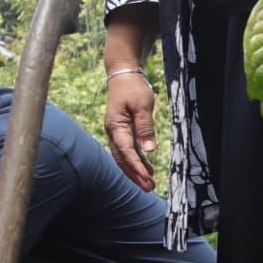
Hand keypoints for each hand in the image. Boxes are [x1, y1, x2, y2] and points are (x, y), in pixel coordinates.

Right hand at [104, 70, 158, 192]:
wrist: (123, 74)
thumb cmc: (132, 88)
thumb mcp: (142, 105)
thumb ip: (145, 127)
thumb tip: (148, 150)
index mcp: (116, 127)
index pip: (126, 151)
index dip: (136, 166)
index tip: (146, 177)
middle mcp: (114, 132)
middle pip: (122, 159)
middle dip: (134, 174)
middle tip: (148, 188)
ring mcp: (117, 132)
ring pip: (124, 157)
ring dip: (135, 170)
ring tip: (148, 184)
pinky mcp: (123, 131)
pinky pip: (128, 150)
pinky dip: (137, 160)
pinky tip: (147, 169)